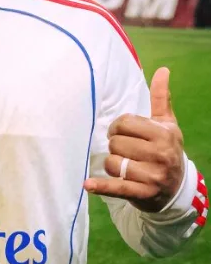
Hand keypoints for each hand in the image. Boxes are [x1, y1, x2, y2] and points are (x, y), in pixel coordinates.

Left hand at [84, 67, 184, 212]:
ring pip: (112, 162)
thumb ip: (160, 97)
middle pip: (116, 143)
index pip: (124, 123)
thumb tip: (162, 69)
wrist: (176, 188)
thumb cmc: (166, 148)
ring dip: (112, 164)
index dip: (118, 127)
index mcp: (163, 134)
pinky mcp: (142, 193)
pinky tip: (87, 184)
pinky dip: (100, 186)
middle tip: (126, 151)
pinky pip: (116, 187)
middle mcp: (161, 154)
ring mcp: (152, 176)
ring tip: (125, 166)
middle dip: (116, 146)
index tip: (125, 133)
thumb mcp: (167, 124)